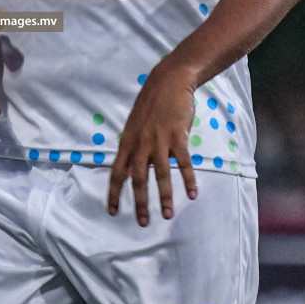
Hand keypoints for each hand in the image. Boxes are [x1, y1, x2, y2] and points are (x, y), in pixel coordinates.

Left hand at [107, 62, 199, 225]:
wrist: (169, 81)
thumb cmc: (152, 104)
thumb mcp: (135, 125)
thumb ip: (133, 147)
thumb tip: (132, 170)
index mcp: (127, 141)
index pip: (117, 172)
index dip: (114, 193)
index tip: (112, 211)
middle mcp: (140, 143)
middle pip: (137, 178)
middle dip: (140, 202)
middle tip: (143, 222)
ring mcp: (159, 139)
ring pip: (160, 174)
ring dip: (164, 196)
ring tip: (168, 215)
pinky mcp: (178, 136)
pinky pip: (183, 163)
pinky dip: (187, 179)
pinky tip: (192, 193)